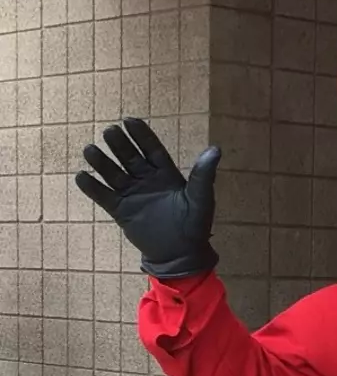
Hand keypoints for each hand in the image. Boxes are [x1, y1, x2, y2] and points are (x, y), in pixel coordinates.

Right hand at [75, 117, 220, 278]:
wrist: (180, 255)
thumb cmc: (194, 226)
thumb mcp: (201, 199)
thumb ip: (203, 175)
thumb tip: (215, 149)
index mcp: (165, 173)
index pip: (151, 149)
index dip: (141, 135)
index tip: (129, 121)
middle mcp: (146, 180)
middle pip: (129, 157)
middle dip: (119, 144)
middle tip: (109, 131)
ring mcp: (132, 194)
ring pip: (113, 173)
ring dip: (101, 162)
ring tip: (89, 150)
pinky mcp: (121, 211)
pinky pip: (104, 196)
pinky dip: (92, 187)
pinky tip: (81, 176)